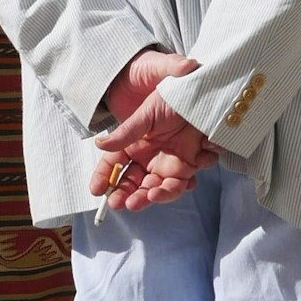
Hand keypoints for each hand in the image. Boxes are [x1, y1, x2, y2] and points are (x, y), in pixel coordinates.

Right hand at [92, 60, 206, 213]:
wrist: (204, 97)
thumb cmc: (172, 100)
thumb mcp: (147, 115)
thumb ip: (125, 133)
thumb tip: (99, 144)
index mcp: (134, 146)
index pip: (114, 165)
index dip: (104, 178)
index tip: (96, 190)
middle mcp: (149, 158)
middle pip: (134, 184)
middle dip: (127, 195)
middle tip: (121, 203)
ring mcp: (169, 164)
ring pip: (159, 189)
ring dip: (155, 196)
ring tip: (152, 195)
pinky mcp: (190, 166)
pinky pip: (185, 184)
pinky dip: (184, 186)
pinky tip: (186, 182)